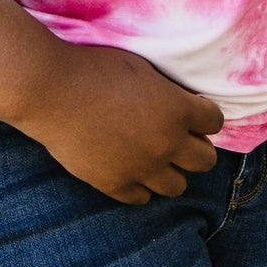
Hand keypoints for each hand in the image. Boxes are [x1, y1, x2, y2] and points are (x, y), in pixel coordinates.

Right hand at [13, 43, 223, 204]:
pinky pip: (142, 198)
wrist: (52, 90)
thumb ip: (168, 92)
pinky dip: (140, 185)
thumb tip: (181, 104)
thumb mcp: (142, 69)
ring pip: (178, 186)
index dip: (205, 116)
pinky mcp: (115, 184)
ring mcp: (141, 168)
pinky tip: (131, 169)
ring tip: (156, 157)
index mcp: (177, 110)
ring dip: (171, 171)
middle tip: (180, 139)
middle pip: (205, 161)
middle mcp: (167, 144)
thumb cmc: (95, 68)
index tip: (195, 113)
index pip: (215, 122)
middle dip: (196, 148)